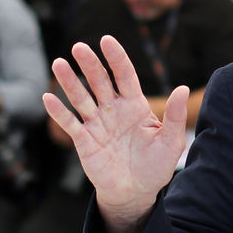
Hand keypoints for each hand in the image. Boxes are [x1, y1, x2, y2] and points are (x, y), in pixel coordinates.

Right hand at [43, 37, 189, 217]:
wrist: (136, 193)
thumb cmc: (156, 166)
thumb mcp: (171, 141)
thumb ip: (175, 116)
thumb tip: (183, 89)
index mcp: (135, 105)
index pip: (123, 75)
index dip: (116, 57)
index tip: (106, 40)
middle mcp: (113, 110)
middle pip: (99, 81)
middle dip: (90, 64)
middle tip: (79, 47)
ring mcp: (97, 124)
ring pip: (81, 98)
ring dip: (69, 81)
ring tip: (58, 63)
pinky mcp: (84, 141)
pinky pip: (69, 123)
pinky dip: (58, 111)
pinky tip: (48, 97)